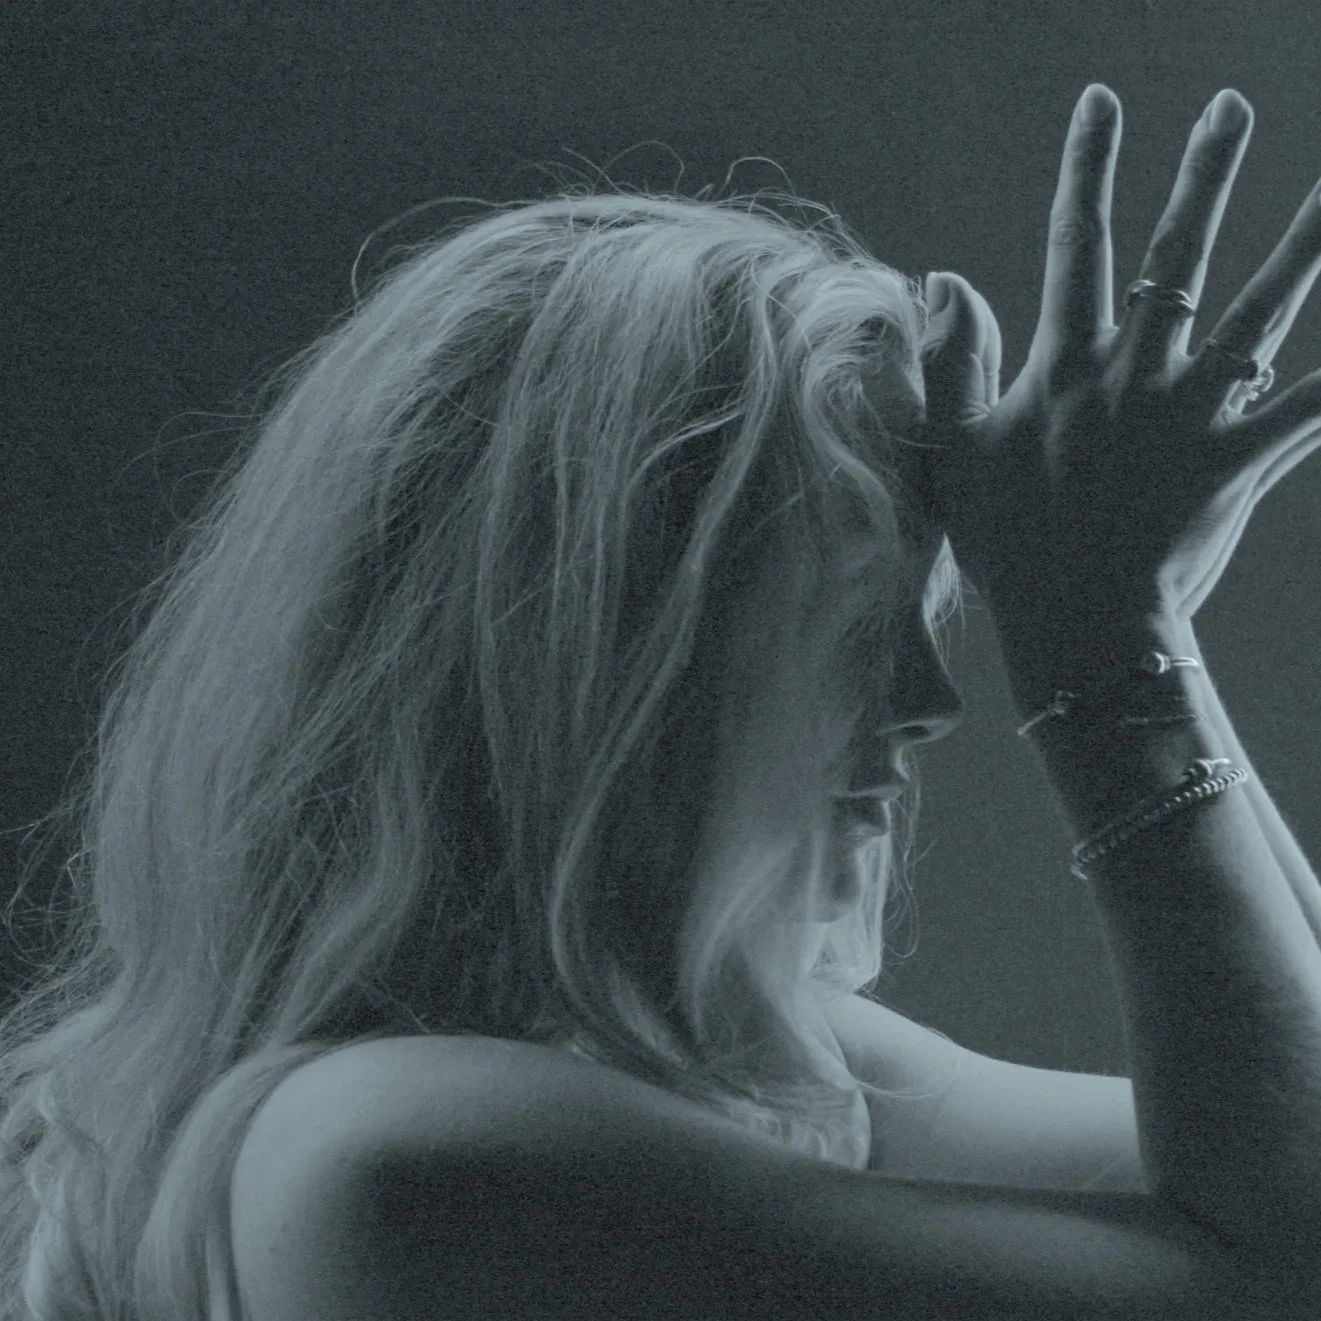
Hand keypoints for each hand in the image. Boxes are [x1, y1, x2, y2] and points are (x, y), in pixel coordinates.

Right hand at [916, 84, 1320, 627]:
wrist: (1075, 624)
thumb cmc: (1008, 545)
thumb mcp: (956, 452)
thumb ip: (952, 360)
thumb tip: (946, 275)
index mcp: (1067, 367)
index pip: (1080, 245)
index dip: (1090, 169)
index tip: (1102, 103)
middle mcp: (1136, 375)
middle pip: (1177, 257)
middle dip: (1205, 177)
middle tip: (1230, 107)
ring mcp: (1192, 416)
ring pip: (1260, 315)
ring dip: (1305, 247)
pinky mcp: (1237, 463)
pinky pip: (1308, 412)